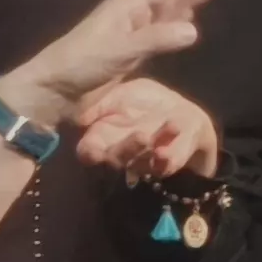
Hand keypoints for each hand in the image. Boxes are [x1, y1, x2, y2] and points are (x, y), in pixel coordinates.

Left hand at [5, 0, 225, 120]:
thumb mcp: (118, 51)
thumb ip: (154, 40)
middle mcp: (129, 16)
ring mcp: (128, 34)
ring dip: (185, 2)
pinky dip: (173, 26)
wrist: (53, 91)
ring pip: (163, 12)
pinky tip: (184, 24)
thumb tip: (193, 30)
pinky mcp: (128, 54)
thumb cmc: (80, 65)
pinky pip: (158, 32)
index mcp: (125, 9)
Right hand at [73, 78, 221, 178]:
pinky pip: (160, 168)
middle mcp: (119, 153)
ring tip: (158, 133)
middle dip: (126, 150)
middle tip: (142, 135)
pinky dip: (163, 160)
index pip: (88, 152)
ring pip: (137, 166)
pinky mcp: (163, 166)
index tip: (94, 151)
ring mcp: (141, 162)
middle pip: (113, 162)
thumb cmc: (145, 102)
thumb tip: (81, 118)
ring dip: (147, 152)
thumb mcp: (123, 93)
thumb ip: (102, 103)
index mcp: (103, 136)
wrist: (180, 111)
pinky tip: (165, 150)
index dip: (89, 154)